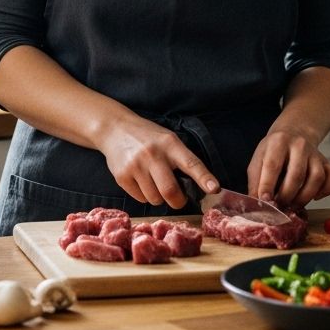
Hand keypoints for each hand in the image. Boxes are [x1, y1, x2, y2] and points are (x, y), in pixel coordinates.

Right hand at [98, 116, 218, 208]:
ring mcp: (136, 166)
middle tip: (178, 199)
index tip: (214, 189)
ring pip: (155, 199)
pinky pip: (140, 199)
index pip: (190, 163)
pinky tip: (141, 181)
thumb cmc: (147, 137)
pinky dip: (144, 196)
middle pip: (170, 190)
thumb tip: (199, 187)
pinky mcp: (122, 176)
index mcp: (170, 144)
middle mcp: (153, 154)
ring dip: (159, 198)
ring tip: (154, 183)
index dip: (203, 177)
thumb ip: (181, 159)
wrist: (115, 129)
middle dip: (178, 201)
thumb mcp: (167, 139)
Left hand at [246, 125, 329, 209]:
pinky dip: (325, 191)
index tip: (264, 200)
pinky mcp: (327, 162)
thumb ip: (256, 182)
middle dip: (287, 196)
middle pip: (297, 175)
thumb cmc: (273, 151)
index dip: (267, 185)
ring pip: (317, 178)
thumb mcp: (258, 160)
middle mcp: (299, 145)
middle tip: (279, 205)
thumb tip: (257, 204)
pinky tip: (314, 196)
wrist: (294, 133)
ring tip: (294, 205)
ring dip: (305, 197)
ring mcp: (316, 154)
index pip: (273, 165)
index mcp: (278, 142)